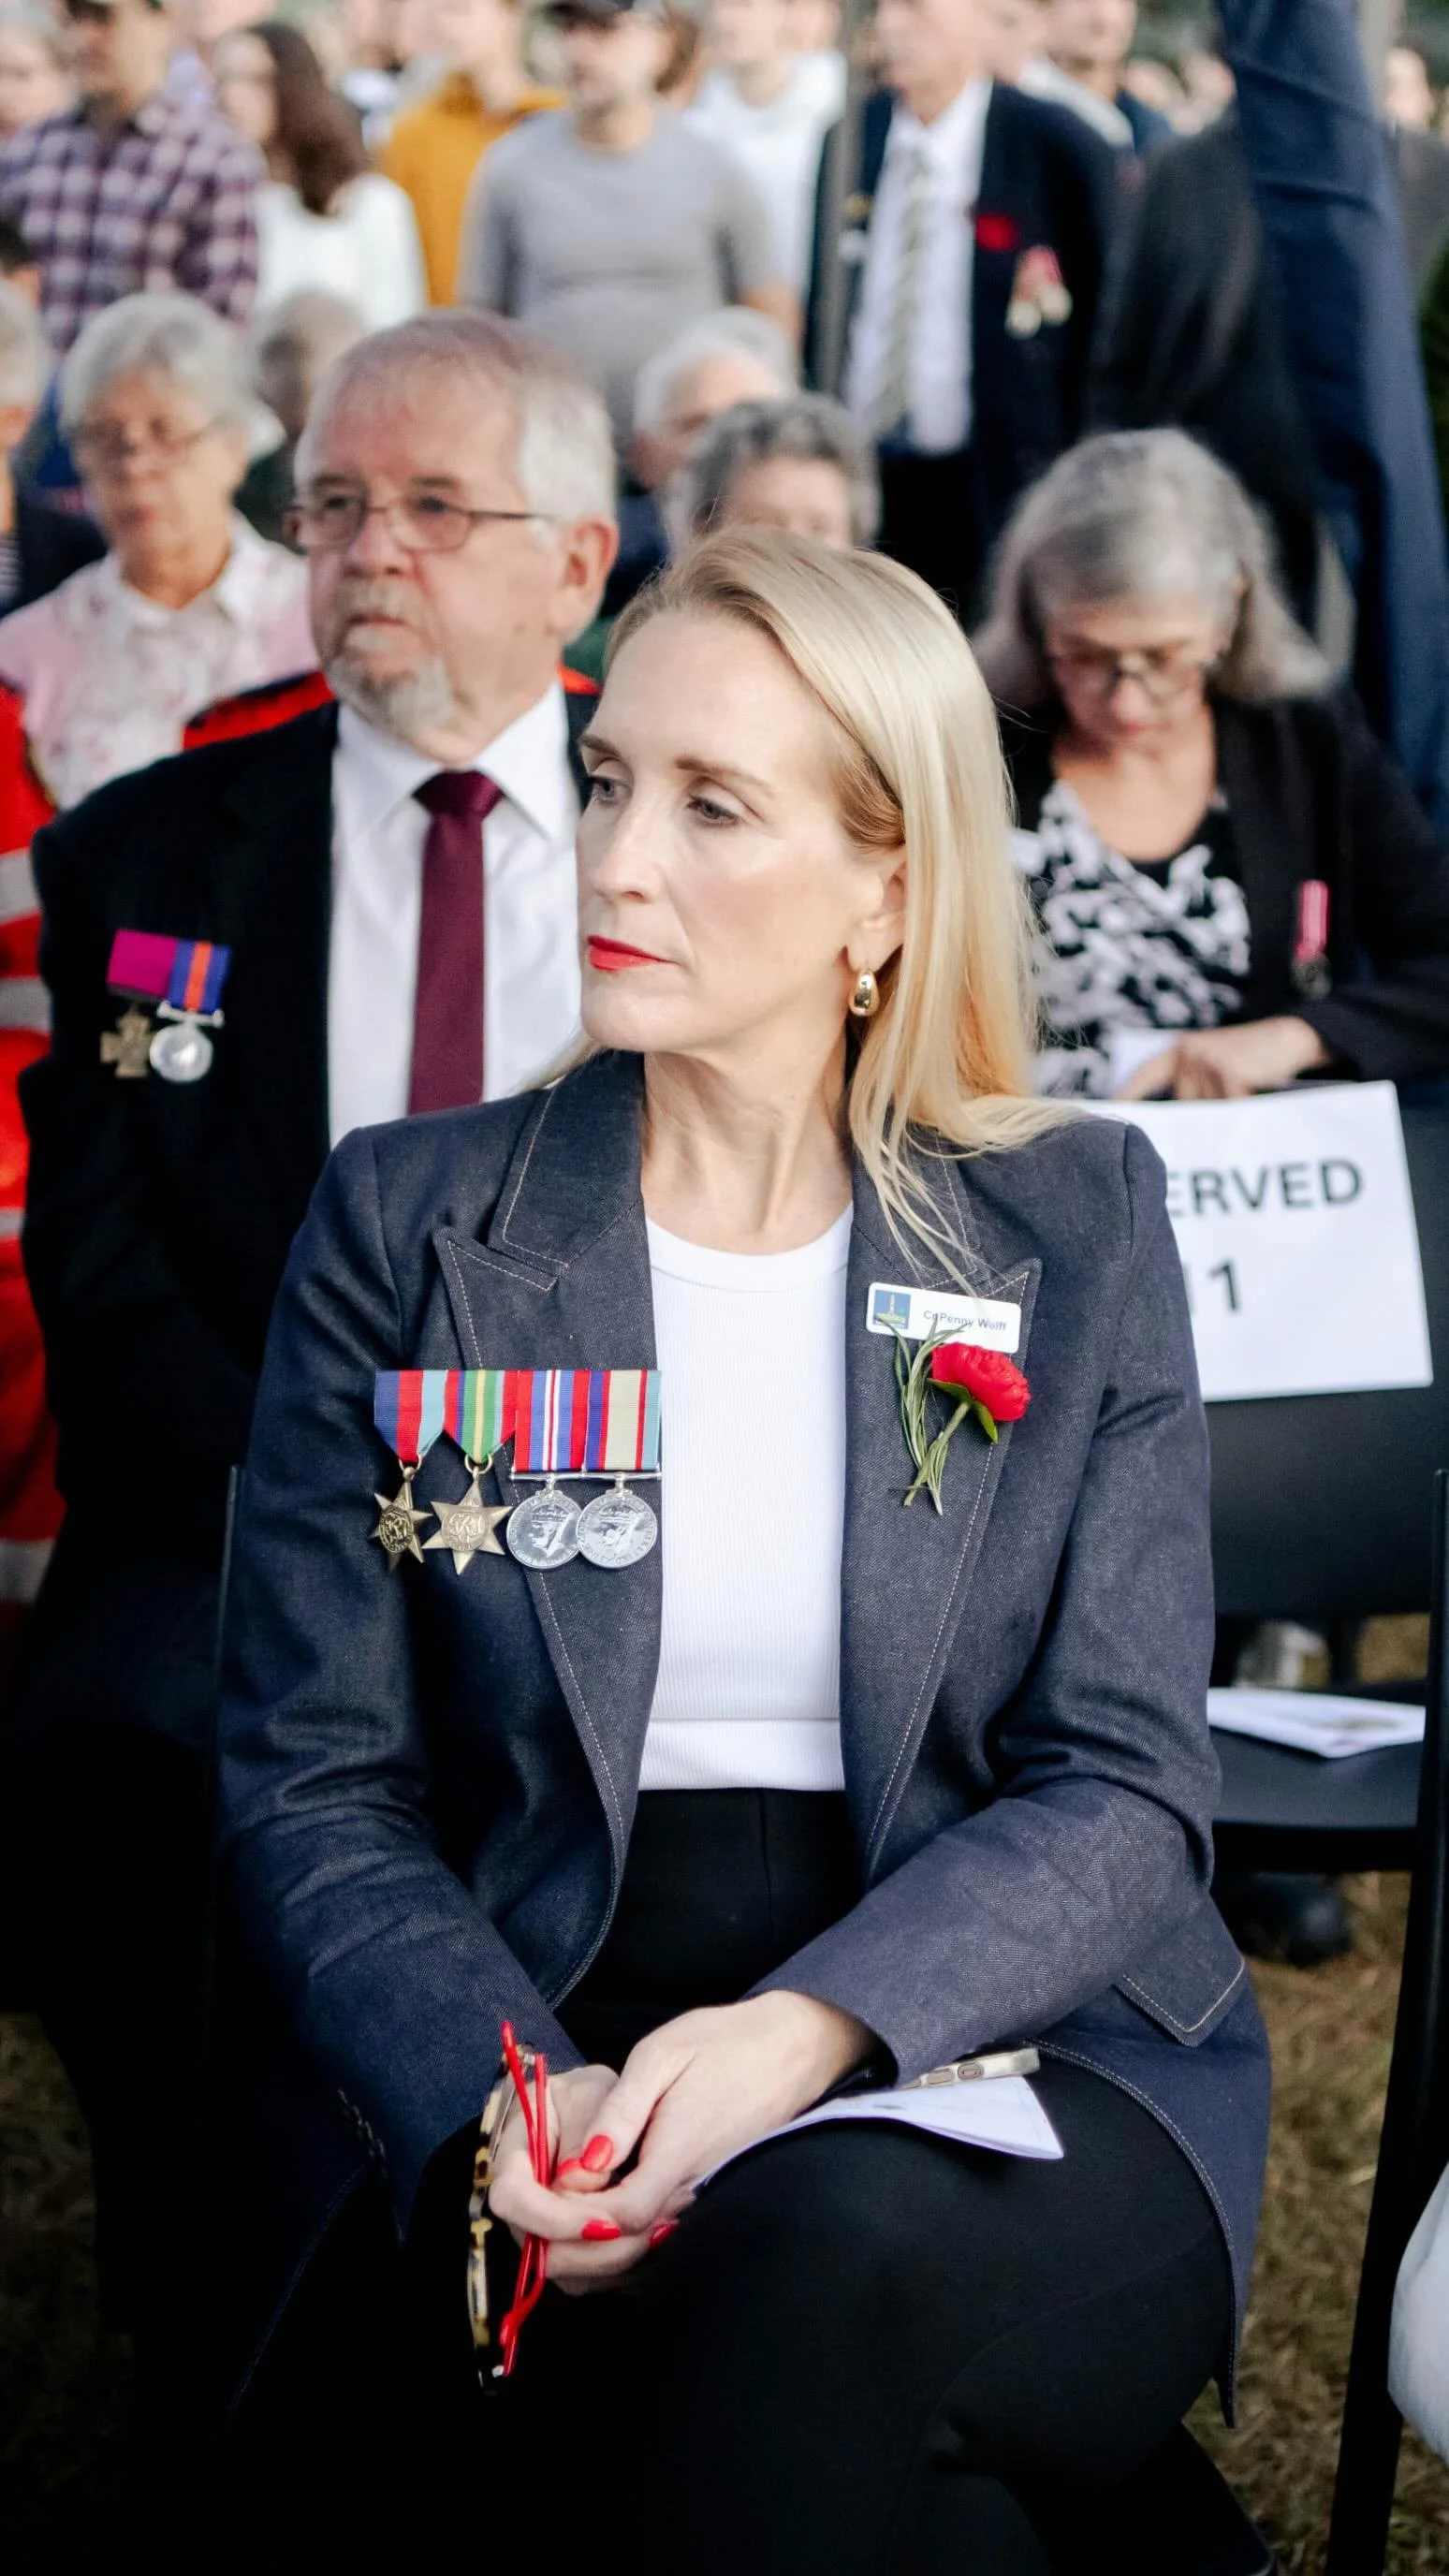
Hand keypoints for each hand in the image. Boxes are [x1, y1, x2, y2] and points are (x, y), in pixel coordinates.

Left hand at [486, 1992, 874, 2293]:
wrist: (792, 2050)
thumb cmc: (723, 2044)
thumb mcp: (662, 2056)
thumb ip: (620, 2112)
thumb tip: (583, 2164)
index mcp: (677, 2156)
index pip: (619, 2218)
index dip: (574, 2220)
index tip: (541, 2202)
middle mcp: (694, 2191)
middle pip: (628, 2247)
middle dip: (574, 2246)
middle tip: (531, 2227)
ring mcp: (706, 2200)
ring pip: (644, 2251)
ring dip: (596, 2250)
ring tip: (551, 2228)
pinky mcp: (712, 2199)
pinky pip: (664, 2243)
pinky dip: (625, 2246)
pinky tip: (594, 2224)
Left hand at [1115, 1016, 1331, 1101]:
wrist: (1287, 1037)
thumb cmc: (1248, 1059)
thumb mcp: (1211, 1066)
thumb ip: (1189, 1086)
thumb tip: (1170, 1126)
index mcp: (1177, 1051)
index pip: (1143, 1076)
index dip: (1126, 1096)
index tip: (1105, 1113)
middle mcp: (1186, 1052)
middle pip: (1183, 1104)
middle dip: (1203, 1110)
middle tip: (1226, 1098)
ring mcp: (1205, 1059)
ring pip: (1208, 1109)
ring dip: (1227, 1107)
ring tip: (1243, 1087)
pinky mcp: (1227, 1069)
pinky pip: (1231, 1106)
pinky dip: (1244, 1104)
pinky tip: (1254, 1086)